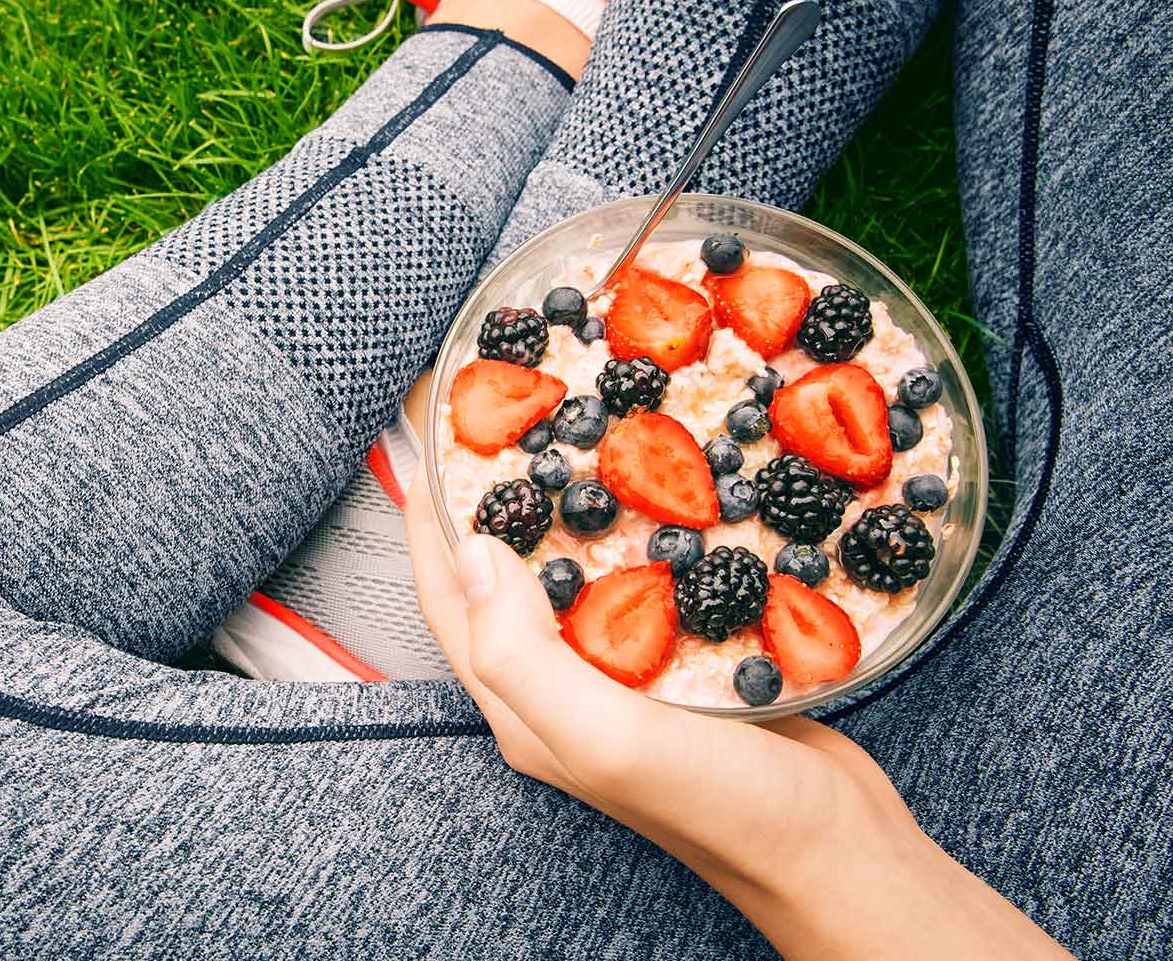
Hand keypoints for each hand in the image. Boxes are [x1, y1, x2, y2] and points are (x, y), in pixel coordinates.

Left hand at [404, 475, 1068, 958]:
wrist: (837, 853)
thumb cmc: (723, 806)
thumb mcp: (610, 737)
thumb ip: (527, 655)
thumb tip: (471, 553)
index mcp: (525, 706)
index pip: (450, 596)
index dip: (430, 516)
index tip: (429, 432)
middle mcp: (564, 687)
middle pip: (506, 574)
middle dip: (494, 496)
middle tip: (505, 412)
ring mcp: (625, 675)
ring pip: (576, 570)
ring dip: (569, 503)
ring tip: (577, 428)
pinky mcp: (685, 662)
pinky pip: (645, 580)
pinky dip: (643, 528)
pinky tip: (667, 485)